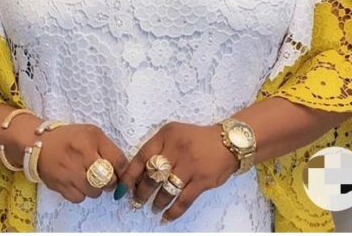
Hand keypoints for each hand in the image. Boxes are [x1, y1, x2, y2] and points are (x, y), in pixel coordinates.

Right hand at [36, 123, 128, 202]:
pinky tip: (78, 182)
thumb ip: (108, 148)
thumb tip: (122, 169)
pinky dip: (82, 193)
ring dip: (96, 188)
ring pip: (95, 192)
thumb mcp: (92, 133)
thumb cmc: (69, 138)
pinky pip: (80, 198)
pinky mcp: (60, 186)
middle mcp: (80, 156)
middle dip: (110, 180)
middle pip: (108, 180)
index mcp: (91, 139)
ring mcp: (69, 172)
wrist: (39, 144)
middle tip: (106, 176)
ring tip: (90, 177)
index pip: (117, 160)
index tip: (120, 172)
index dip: (123, 170)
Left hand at [118, 121, 238, 223]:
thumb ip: (158, 148)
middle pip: (152, 176)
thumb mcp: (174, 133)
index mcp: (166, 135)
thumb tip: (139, 173)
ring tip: (152, 208)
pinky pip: (183, 201)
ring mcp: (189, 165)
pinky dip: (173, 212)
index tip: (123, 188)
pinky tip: (165, 217)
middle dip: (141, 192)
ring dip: (156, 202)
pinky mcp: (201, 181)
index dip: (130, 174)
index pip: (142, 156)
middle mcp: (176, 149)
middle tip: (137, 201)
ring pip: (165, 190)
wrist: (228, 142)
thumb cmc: (197, 138)